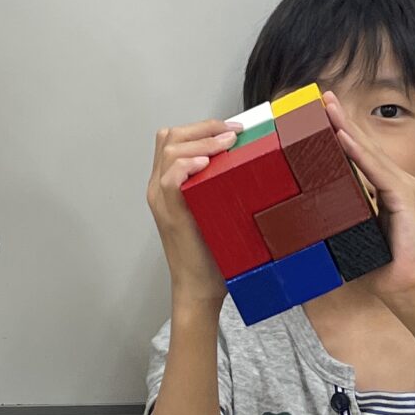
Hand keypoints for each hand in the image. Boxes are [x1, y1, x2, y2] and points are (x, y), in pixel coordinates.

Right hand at [146, 119, 238, 306]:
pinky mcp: (170, 213)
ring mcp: (162, 200)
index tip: (233, 128)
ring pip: (169, 150)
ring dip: (201, 140)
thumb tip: (254, 162)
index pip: (174, 139)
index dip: (202, 127)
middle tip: (234, 131)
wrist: (200, 288)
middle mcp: (159, 188)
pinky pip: (170, 178)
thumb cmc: (213, 254)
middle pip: (169, 137)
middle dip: (203, 126)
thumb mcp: (219, 210)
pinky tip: (209, 163)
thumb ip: (224, 185)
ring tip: (227, 143)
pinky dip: (188, 165)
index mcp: (168, 184)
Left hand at [320, 93, 414, 309]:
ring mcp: (403, 188)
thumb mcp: (351, 236)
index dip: (339, 131)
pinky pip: (378, 172)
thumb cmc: (381, 268)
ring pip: (370, 153)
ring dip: (347, 128)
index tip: (319, 112)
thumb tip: (302, 215)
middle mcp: (396, 183)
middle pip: (364, 146)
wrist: (409, 289)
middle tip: (321, 97)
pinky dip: (359, 154)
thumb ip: (336, 219)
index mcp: (384, 189)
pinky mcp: (405, 199)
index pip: (358, 154)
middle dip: (341, 120)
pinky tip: (343, 139)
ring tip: (328, 108)